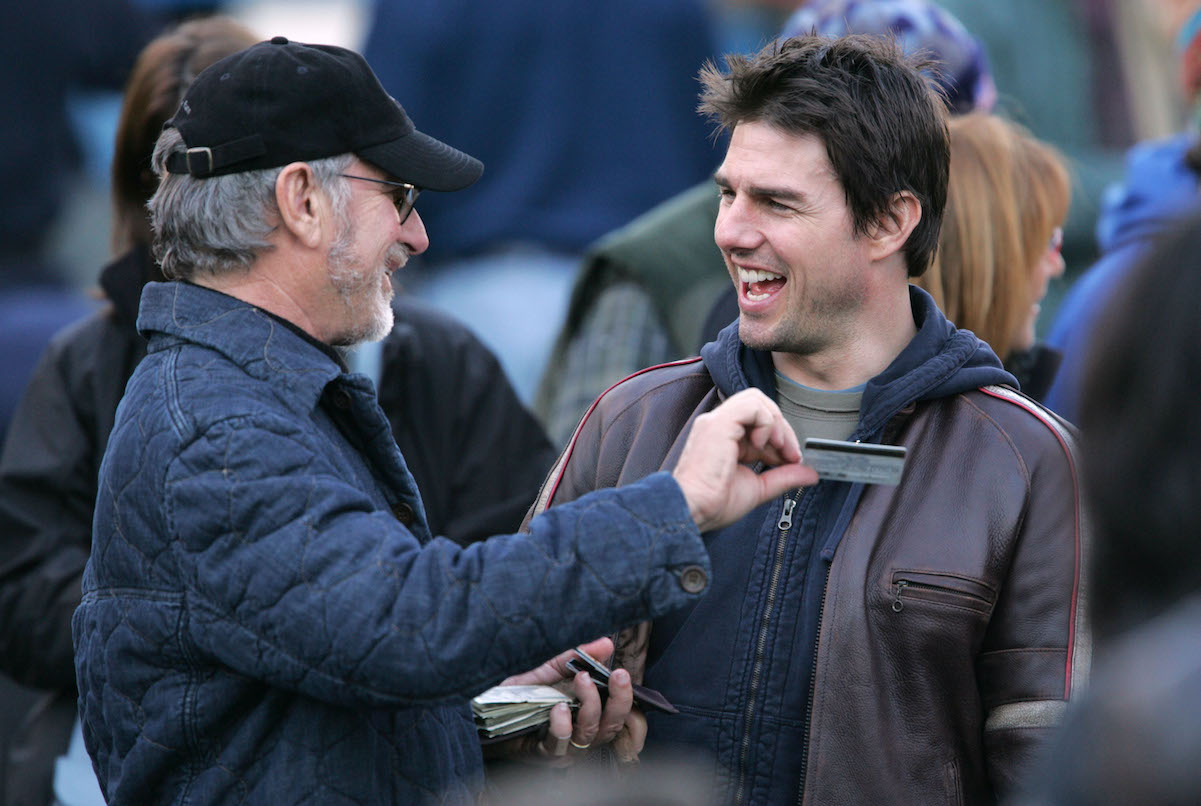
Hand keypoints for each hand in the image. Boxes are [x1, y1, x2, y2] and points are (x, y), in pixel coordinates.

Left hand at [500, 637, 644, 762]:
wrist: (488, 711)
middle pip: (612, 725)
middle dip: (619, 699)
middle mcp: (583, 736)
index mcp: (591, 716)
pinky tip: (559, 708)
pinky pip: (560, 745)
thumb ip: (578, 657)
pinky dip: (563, 726)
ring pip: (590, 734)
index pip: (624, 718)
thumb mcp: (551, 670)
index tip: (623, 674)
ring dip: (590, 705)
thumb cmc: (524, 694)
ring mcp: (565, 749)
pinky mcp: (543, 755)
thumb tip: (605, 643)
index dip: (630, 703)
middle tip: (617, 674)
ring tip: (581, 680)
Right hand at [672, 388, 817, 531]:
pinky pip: (751, 406)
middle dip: (782, 427)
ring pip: (755, 399)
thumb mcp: (759, 488)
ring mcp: (716, 421)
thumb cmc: (714, 504)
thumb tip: (810, 474)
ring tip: (778, 447)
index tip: (791, 461)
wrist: (693, 510)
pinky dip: (766, 423)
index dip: (780, 438)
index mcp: (725, 438)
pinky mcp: (718, 424)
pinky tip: (764, 445)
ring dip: (776, 422)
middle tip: (791, 454)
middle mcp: (718, 425)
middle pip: (759, 404)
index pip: (759, 422)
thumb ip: (784, 477)